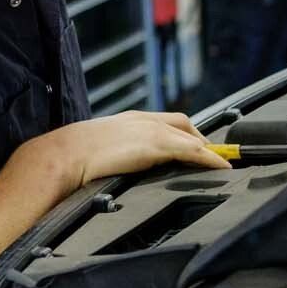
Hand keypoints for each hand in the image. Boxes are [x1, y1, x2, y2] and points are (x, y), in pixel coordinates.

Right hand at [27, 111, 231, 194]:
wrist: (62, 155)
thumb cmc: (72, 157)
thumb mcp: (98, 149)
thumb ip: (114, 152)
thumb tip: (117, 167)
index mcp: (130, 120)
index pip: (165, 120)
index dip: (184, 132)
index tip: (194, 144)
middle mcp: (143, 120)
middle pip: (183, 123)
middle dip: (200, 137)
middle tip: (212, 155)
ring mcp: (150, 131)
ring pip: (191, 137)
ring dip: (210, 151)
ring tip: (224, 164)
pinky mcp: (155, 146)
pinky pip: (192, 151)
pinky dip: (210, 159)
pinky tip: (221, 167)